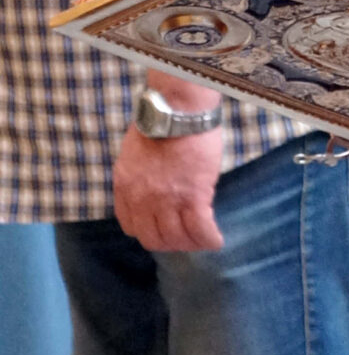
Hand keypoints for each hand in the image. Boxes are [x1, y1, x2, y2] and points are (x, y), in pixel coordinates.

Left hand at [114, 121, 225, 252]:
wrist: (176, 111)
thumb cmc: (160, 122)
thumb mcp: (133, 153)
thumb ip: (138, 175)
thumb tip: (152, 185)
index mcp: (125, 187)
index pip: (131, 226)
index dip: (147, 231)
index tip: (160, 228)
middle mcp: (142, 200)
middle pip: (153, 239)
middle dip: (169, 243)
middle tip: (184, 238)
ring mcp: (167, 201)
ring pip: (177, 239)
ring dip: (190, 243)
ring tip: (202, 239)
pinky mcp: (193, 197)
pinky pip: (200, 230)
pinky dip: (209, 239)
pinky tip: (216, 240)